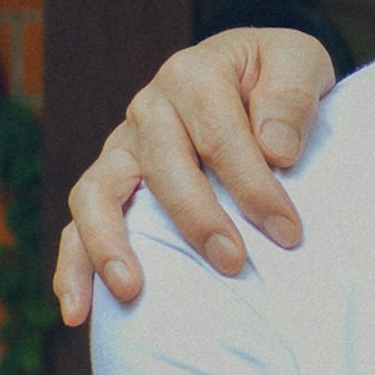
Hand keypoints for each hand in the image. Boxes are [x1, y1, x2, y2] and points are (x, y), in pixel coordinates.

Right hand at [56, 26, 343, 320]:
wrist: (256, 80)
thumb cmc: (281, 79)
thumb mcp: (302, 63)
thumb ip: (292, 97)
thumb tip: (275, 149)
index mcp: (194, 74)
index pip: (218, 135)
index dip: (254, 186)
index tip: (288, 232)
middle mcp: (149, 107)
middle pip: (162, 167)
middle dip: (198, 219)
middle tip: (233, 263)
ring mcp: (123, 146)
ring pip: (98, 193)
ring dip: (110, 244)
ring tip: (131, 291)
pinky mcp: (110, 182)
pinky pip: (78, 224)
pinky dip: (73, 266)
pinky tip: (78, 310)